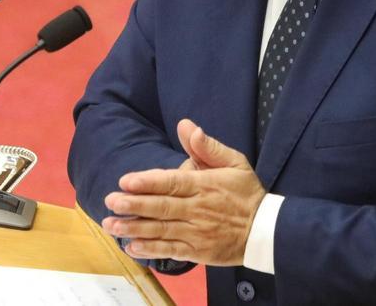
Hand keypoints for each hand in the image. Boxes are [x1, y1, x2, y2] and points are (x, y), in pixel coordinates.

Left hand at [102, 118, 265, 265]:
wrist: (265, 231)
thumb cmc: (246, 193)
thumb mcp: (234, 162)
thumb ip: (207, 146)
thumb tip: (186, 125)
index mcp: (204, 185)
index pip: (172, 182)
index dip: (148, 182)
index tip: (125, 180)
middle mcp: (198, 210)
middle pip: (162, 207)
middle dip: (133, 205)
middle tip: (110, 202)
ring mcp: (196, 232)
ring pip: (161, 230)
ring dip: (134, 228)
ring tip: (111, 225)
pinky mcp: (197, 251)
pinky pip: (170, 251)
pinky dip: (150, 250)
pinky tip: (131, 246)